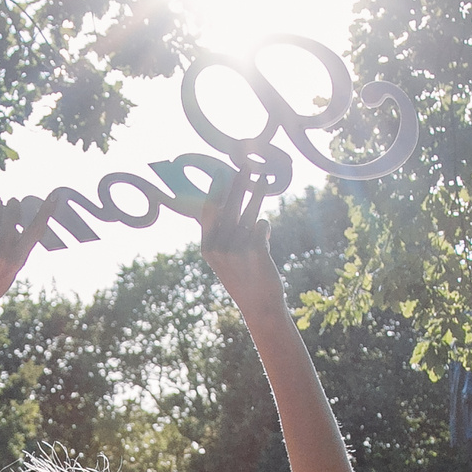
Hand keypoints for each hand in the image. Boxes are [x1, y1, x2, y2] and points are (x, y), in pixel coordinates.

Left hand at [0, 196, 48, 334]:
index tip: (53, 197)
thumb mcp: (12, 270)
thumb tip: (17, 226)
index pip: (35, 230)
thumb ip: (16, 249)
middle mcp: (3, 254)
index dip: (45, 212)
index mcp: (17, 259)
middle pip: (10, 217)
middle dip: (11, 205)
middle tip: (11, 200)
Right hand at [195, 169, 282, 302]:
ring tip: (264, 178)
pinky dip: (264, 227)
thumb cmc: (244, 280)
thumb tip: (234, 203)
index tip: (222, 172)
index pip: (208, 211)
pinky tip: (264, 235)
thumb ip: (228, 233)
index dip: (216, 190)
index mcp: (208, 247)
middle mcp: (219, 246)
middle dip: (238, 183)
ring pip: (249, 212)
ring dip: (257, 193)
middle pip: (228, 206)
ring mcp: (237, 248)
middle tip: (245, 165)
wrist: (260, 306)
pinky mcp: (255, 249)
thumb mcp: (226, 258)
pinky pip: (261, 225)